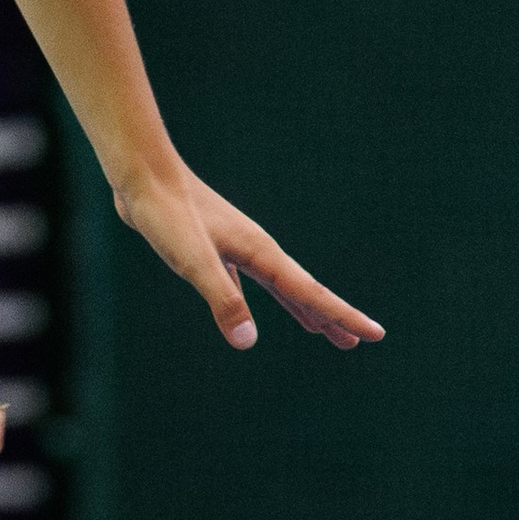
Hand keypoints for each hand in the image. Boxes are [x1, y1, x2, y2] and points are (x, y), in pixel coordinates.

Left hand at [116, 161, 383, 353]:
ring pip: (281, 287)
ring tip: (323, 332)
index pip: (311, 294)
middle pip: (304, 292)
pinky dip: (262, 300)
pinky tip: (252, 314)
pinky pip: (251, 282)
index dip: (342, 316)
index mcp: (261, 254)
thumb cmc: (168, 216)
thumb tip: (248, 343)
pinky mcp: (216, 249)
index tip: (375, 335)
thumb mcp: (194, 262)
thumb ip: (223, 299)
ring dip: (303, 310)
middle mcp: (258, 250)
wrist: (143, 176)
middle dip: (333, 317)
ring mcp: (239, 248)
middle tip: (359, 342)